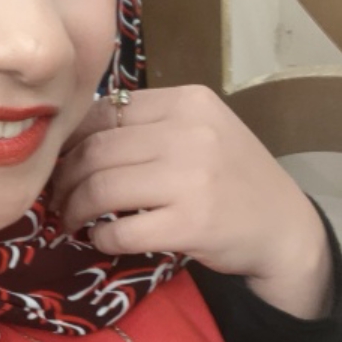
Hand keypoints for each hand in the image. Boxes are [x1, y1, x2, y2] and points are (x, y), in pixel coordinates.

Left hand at [50, 85, 332, 318]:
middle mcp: (190, 133)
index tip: (60, 163)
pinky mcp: (190, 224)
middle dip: (64, 179)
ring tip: (71, 220)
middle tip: (57, 199)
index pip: (104, 112)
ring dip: (74, 209)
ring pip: (100, 188)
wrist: (284, 228)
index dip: (70, 141)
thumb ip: (149, 128)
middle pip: (95, 151)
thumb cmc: (234, 180)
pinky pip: (120, 231)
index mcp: (188, 102)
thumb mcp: (202, 133)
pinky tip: (102, 238)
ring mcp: (192, 179)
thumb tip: (72, 137)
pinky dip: (101, 238)